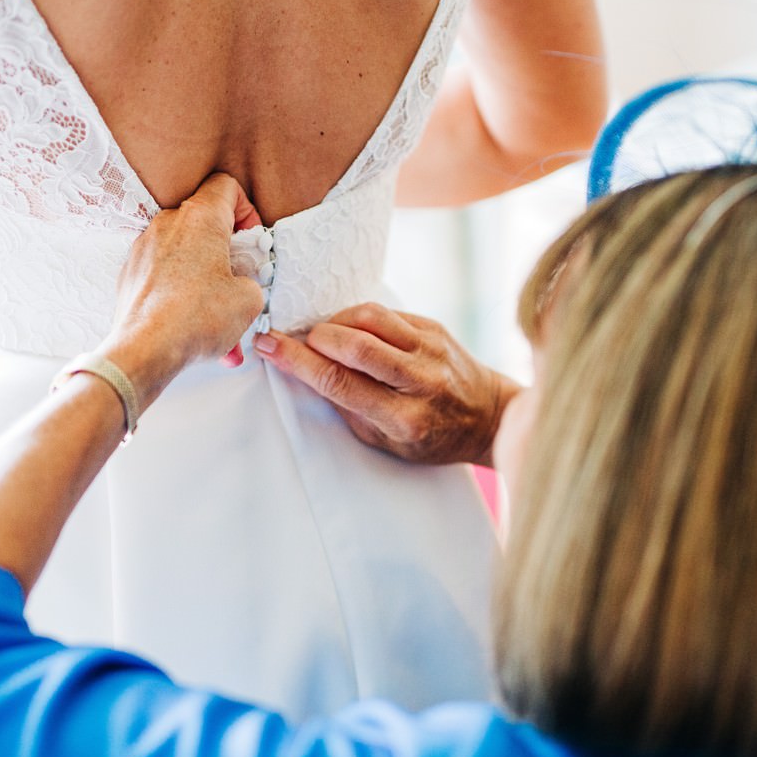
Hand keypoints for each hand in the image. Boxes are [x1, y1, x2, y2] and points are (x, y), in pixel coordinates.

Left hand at [100, 173, 264, 404]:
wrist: (145, 350)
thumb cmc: (195, 318)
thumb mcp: (249, 300)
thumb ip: (251, 281)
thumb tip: (240, 286)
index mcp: (200, 218)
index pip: (225, 186)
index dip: (245, 210)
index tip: (250, 240)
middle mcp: (168, 224)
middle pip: (205, 224)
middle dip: (227, 253)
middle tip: (239, 280)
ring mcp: (145, 248)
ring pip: (186, 257)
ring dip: (207, 283)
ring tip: (221, 323)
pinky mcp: (131, 274)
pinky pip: (166, 277)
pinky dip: (183, 296)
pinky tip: (196, 329)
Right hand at [254, 304, 518, 465]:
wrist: (487, 416)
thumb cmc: (431, 437)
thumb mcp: (387, 443)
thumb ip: (350, 410)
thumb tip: (308, 373)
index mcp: (405, 418)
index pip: (341, 384)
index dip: (298, 362)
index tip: (269, 346)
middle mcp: (421, 382)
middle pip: (355, 345)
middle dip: (315, 337)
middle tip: (296, 340)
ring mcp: (431, 350)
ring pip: (369, 318)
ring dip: (335, 322)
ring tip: (323, 335)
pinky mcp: (435, 328)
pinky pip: (387, 313)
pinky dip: (358, 317)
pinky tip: (349, 329)